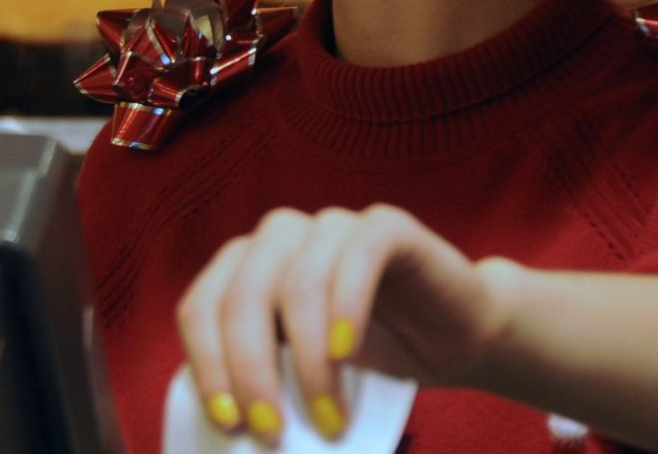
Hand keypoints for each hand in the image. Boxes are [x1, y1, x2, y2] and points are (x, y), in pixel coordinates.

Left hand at [175, 204, 505, 444]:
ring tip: (328, 418)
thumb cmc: (374, 363)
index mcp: (245, 270)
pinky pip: (359, 254)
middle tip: (272, 430)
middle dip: (252, 369)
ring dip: (308, 358)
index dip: (207, 363)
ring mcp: (333, 226)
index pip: (201, 307)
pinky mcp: (386, 227)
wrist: (456, 341)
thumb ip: (268, 382)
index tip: (230, 422)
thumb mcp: (305, 376)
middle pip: (243, 295)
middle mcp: (281, 238)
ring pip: (298, 279)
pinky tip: (347, 354)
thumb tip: (233, 430)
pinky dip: (347, 306)